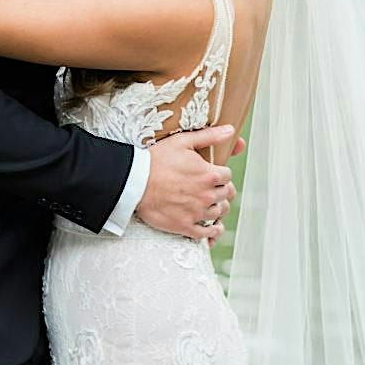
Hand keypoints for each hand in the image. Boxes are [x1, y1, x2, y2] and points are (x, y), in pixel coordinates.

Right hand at [138, 125, 237, 242]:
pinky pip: (207, 233)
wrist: (134, 182)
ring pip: (219, 212)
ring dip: (217, 207)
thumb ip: (209, 136)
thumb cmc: (156, 160)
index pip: (228, 176)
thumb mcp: (182, 141)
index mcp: (209, 174)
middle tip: (213, 188)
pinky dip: (213, 231)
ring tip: (210, 203)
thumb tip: (230, 130)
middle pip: (226, 194)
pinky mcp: (185, 226)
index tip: (214, 174)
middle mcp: (206, 195)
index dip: (221, 174)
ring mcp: (196, 212)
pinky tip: (213, 227)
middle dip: (221, 190)